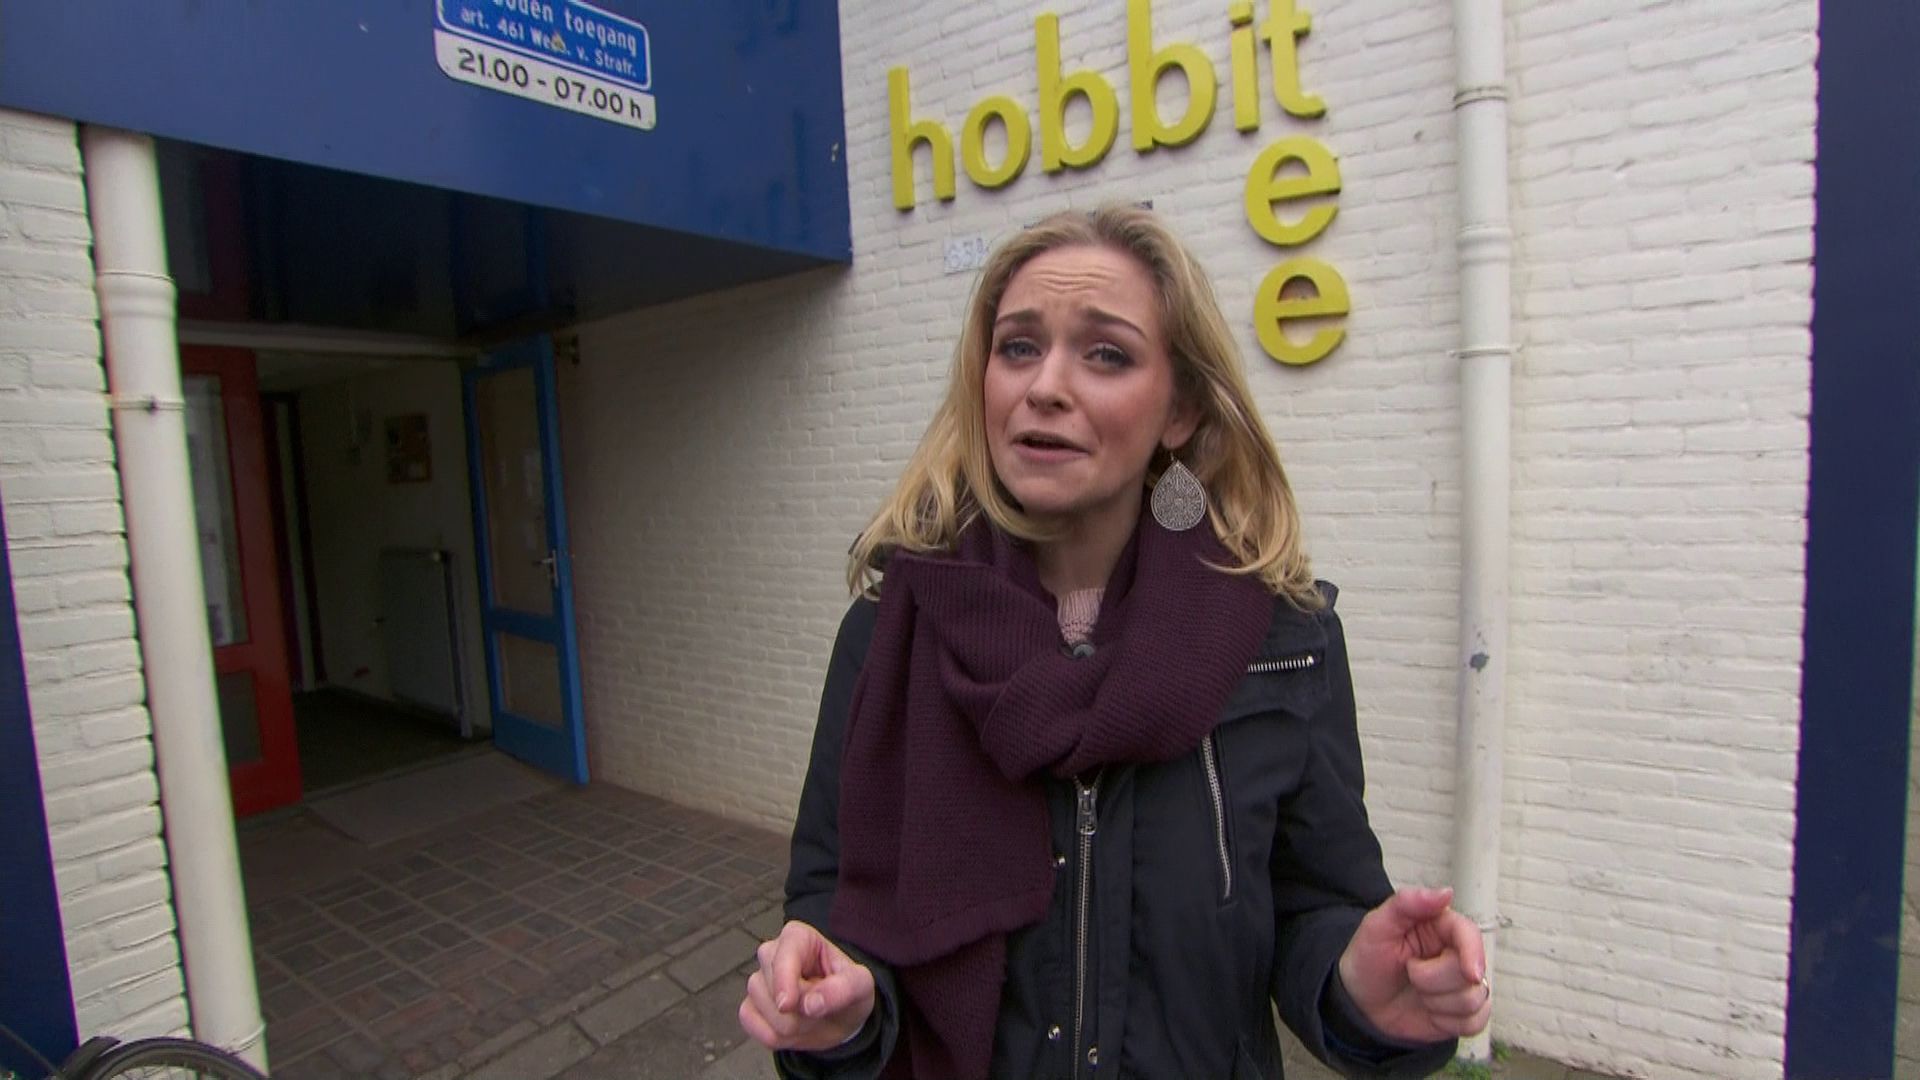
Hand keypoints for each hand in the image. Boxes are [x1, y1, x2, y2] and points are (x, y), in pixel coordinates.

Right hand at [738, 920, 876, 1052]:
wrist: (839, 1015)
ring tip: (811, 1017)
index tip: (788, 1004)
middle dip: (800, 1011)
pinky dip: (773, 1035)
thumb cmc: (848, 990)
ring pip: (766, 1011)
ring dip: (792, 1026)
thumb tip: (811, 1004)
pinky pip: (751, 1023)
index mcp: (798, 937)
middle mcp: (772, 953)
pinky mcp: (748, 1005)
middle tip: (821, 1009)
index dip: (783, 980)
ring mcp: (758, 980)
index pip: (783, 955)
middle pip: (774, 990)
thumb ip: (843, 989)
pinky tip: (793, 1029)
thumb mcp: (860, 985)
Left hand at [1335, 886, 1491, 1042]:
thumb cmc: (1367, 960)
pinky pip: (1475, 1023)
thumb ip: (1407, 903)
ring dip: (1437, 1003)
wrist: (1359, 1002)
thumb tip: (1445, 892)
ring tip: (1417, 991)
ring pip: (1474, 1000)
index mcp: (1441, 927)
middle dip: (1433, 981)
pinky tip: (1429, 1012)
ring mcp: (1463, 985)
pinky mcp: (1465, 1013)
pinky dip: (1447, 1022)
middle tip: (1409, 973)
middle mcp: (1458, 954)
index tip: (1469, 973)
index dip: (1472, 952)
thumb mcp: (1376, 926)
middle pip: (1471, 974)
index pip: (1470, 934)